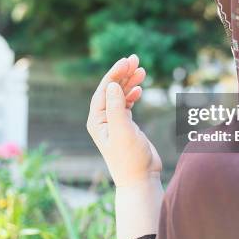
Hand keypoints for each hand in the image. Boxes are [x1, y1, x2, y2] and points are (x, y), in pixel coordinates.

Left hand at [87, 55, 162, 186]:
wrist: (140, 179)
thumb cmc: (130, 159)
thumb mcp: (123, 131)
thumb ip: (116, 107)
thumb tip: (111, 85)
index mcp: (97, 120)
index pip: (104, 90)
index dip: (115, 73)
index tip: (127, 61)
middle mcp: (103, 120)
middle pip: (111, 89)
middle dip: (123, 74)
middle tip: (136, 59)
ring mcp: (114, 122)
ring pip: (120, 95)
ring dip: (129, 82)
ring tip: (141, 70)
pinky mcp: (125, 126)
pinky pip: (126, 104)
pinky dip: (133, 94)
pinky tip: (140, 88)